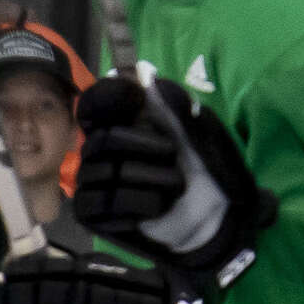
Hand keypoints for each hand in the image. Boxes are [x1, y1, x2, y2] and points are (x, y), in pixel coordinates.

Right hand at [70, 68, 277, 296]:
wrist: (213, 222)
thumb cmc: (207, 171)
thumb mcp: (203, 135)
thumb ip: (178, 108)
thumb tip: (152, 81)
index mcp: (124, 121)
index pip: (96, 100)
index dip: (110, 96)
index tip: (137, 97)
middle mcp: (100, 146)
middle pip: (105, 138)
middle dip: (147, 147)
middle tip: (172, 156)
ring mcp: (92, 179)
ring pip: (108, 171)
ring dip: (152, 179)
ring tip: (175, 187)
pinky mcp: (90, 212)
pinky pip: (105, 202)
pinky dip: (140, 203)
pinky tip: (158, 207)